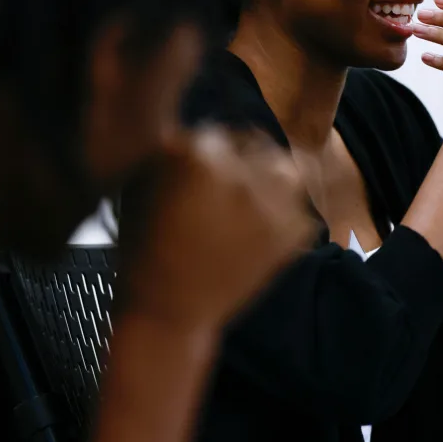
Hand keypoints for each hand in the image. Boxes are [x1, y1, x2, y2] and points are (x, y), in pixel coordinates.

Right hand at [118, 126, 311, 326]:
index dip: (209, 149)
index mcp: (197, 152)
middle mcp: (240, 171)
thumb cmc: (144, 246)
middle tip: (229, 185)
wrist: (168, 310)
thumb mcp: (142, 182)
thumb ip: (175, 147)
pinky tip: (261, 229)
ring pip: (285, 168)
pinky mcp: (293, 231)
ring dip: (272, 178)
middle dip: (242, 159)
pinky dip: (285, 215)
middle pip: (256, 143)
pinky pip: (300, 208)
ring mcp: (272, 201)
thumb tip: (203, 130)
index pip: (217, 131)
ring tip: (254, 199)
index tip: (204, 167)